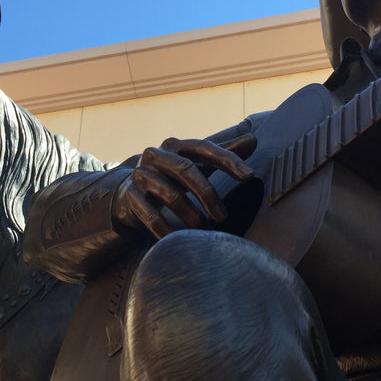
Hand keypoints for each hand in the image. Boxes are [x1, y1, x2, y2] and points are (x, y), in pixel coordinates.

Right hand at [114, 133, 256, 238]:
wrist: (128, 191)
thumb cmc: (172, 176)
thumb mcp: (196, 164)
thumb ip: (223, 153)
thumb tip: (253, 139)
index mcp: (176, 145)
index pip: (204, 147)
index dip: (227, 159)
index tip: (249, 175)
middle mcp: (156, 155)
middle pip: (185, 169)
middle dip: (207, 193)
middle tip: (223, 216)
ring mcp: (141, 174)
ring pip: (169, 194)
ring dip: (190, 215)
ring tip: (205, 231)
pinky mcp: (131, 195)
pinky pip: (150, 215)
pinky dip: (166, 230)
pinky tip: (179, 240)